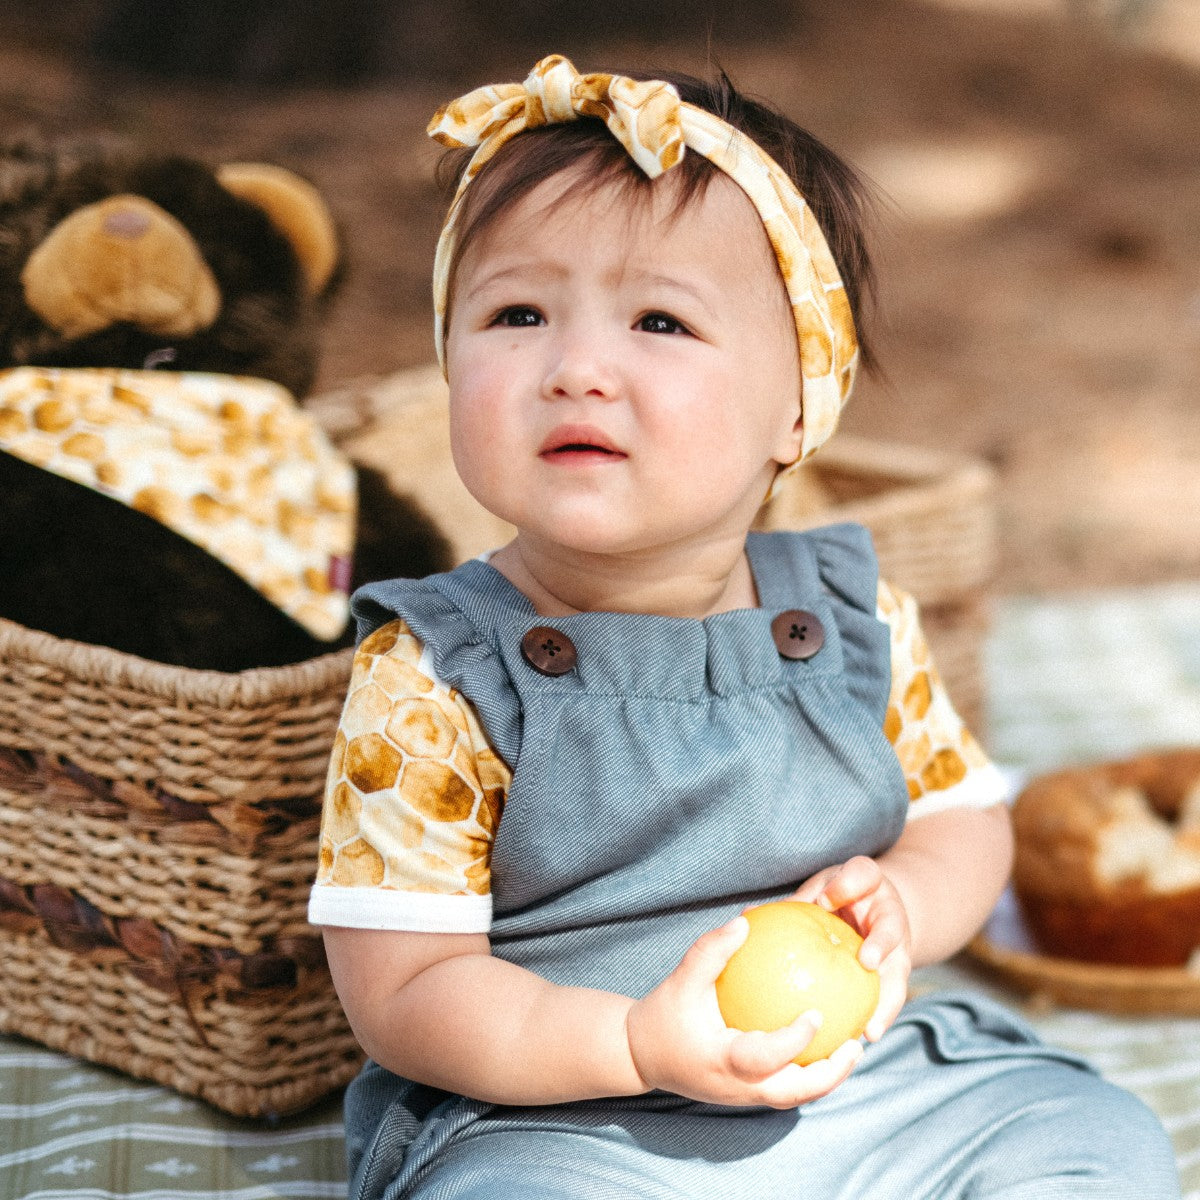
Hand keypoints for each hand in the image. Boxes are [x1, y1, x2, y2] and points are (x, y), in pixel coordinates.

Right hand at [625, 916, 862, 1108]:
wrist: (641, 1055)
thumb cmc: (663, 1015)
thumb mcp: (681, 980)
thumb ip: (710, 952)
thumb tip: (745, 922)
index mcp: (723, 1061)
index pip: (765, 1058)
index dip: (794, 1042)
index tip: (819, 1014)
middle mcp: (738, 1087)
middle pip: (793, 1094)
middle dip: (829, 1076)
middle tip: (855, 1046)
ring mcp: (743, 1096)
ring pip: (794, 1096)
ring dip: (825, 1078)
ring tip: (851, 1049)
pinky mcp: (746, 1094)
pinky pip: (785, 1086)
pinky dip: (809, 1072)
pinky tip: (825, 1044)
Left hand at [791, 856, 911, 1041]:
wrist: (879, 906)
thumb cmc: (839, 895)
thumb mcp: (821, 888)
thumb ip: (795, 903)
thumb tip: (746, 916)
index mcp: (870, 883)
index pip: (862, 874)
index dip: (847, 884)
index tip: (828, 900)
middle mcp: (891, 915)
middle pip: (892, 929)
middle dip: (883, 944)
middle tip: (868, 962)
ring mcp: (900, 946)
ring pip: (899, 973)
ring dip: (888, 1001)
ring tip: (870, 1031)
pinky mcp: (899, 973)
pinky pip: (889, 997)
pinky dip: (877, 1020)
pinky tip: (855, 1044)